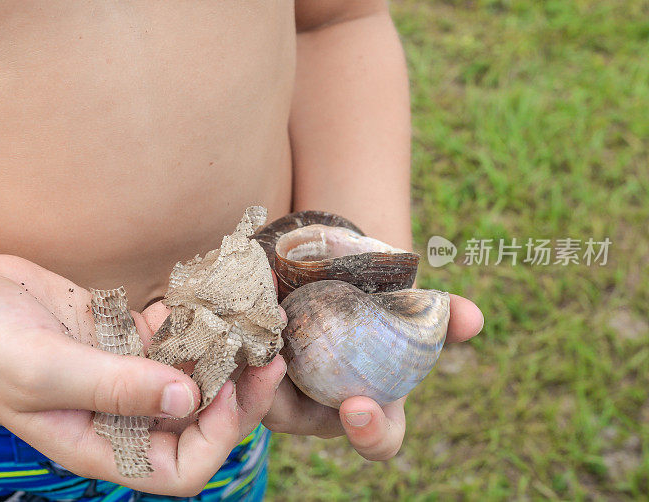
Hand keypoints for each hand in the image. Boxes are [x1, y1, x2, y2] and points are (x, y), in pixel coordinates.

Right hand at [0, 254, 284, 495]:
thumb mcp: (45, 371)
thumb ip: (118, 388)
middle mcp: (117, 417)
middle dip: (237, 392)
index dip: (215, 437)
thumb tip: (189, 402)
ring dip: (222, 350)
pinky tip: (205, 296)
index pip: (180, 470)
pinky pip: (169, 337)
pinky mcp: (119, 339)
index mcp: (99, 445)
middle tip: (268, 353)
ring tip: (252, 317)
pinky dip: (190, 319)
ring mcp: (121, 376)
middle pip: (197, 422)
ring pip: (190, 375)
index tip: (227, 389)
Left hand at [261, 293, 483, 460]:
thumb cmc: (383, 303)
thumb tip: (474, 317)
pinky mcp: (251, 364)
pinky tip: (247, 298)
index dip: (368, 435)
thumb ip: (443, 315)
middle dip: (287, 403)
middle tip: (280, 367)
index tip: (359, 408)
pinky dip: (242, 331)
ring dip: (254, 366)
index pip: (375, 441)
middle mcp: (320, 408)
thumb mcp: (411, 306)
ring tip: (259, 323)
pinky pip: (241, 359)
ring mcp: (281, 388)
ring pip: (258, 392)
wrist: (339, 274)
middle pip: (297, 421)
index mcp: (369, 408)